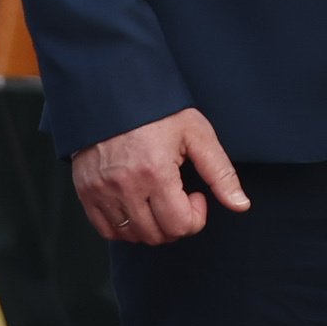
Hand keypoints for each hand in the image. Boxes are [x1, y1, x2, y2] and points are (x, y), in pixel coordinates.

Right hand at [72, 107, 251, 244]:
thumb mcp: (196, 133)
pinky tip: (137, 205)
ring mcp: (100, 190)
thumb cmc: (157, 110)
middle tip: (178, 197)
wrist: (112, 90)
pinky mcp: (85, 190)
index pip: (179, 225)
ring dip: (152, 226)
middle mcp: (124, 185)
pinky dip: (124, 227)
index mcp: (154, 172)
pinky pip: (106, 230)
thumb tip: (241, 205)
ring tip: (158, 199)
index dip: (196, 216)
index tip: (196, 195)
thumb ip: (220, 172)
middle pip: (157, 235)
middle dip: (176, 223)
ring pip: (132, 235)